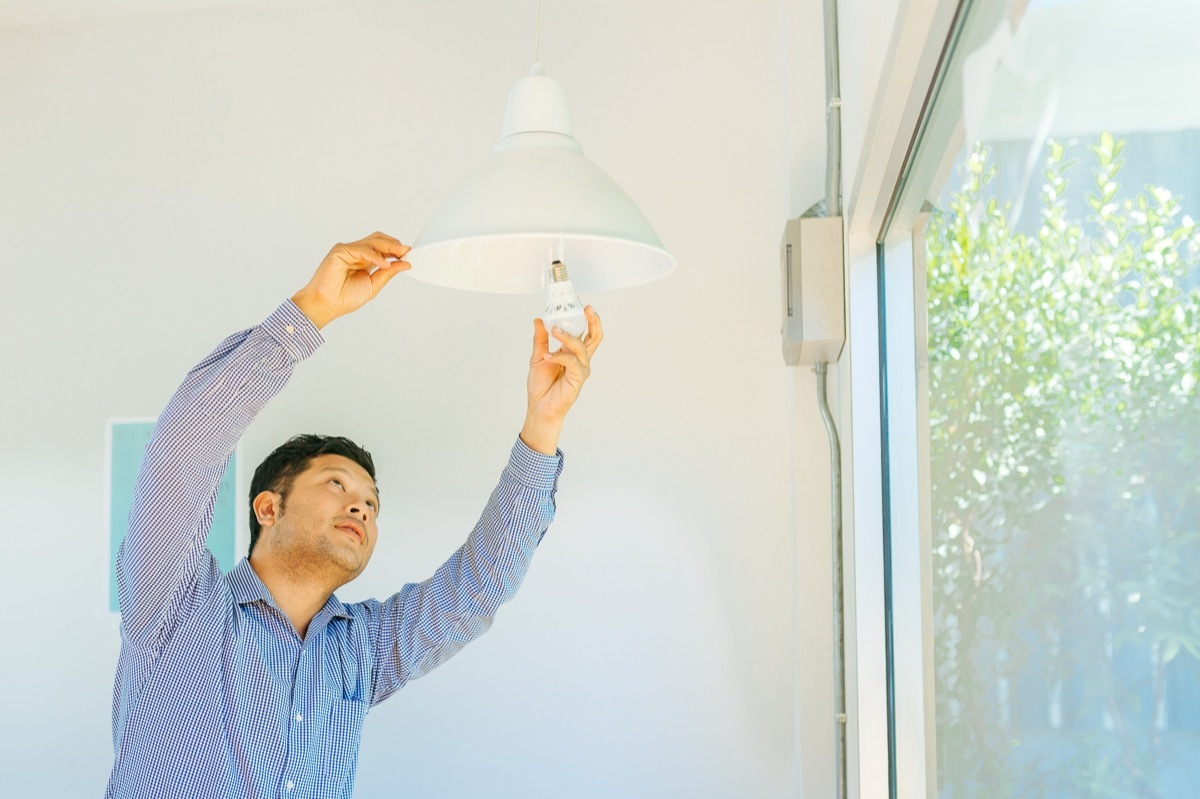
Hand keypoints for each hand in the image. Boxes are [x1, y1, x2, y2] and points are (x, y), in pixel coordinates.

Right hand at [292, 232, 410, 328]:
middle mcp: (356, 253)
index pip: (382, 248)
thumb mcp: (373, 285)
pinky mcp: (340, 251)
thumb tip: (406, 264)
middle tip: (407, 251)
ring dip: (388, 247)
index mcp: (364, 260)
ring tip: (400, 254)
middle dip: (394, 245)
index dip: (396, 249)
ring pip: (371, 242)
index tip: (409, 254)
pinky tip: (384, 264)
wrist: (326, 305)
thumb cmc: (344, 298)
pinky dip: (374, 256)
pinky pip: (361, 249)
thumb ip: (388, 273)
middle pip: (378, 240)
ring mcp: (348, 250)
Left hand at [520, 307, 603, 454]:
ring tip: (554, 330)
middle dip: (594, 321)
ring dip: (567, 337)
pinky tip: (547, 356)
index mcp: (571, 352)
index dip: (586, 318)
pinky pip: (572, 361)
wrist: (539, 407)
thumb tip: (539, 320)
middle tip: (587, 309)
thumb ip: (540, 339)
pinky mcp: (578, 378)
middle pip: (595, 336)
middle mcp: (579, 358)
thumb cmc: (541, 386)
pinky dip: (559, 356)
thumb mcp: (537, 356)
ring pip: (581, 346)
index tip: (581, 304)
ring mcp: (581, 368)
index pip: (585, 331)